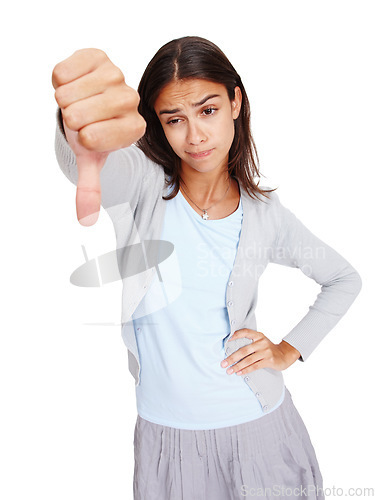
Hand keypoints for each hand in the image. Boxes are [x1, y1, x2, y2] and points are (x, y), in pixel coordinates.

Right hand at [52, 48, 145, 225]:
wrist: (89, 101)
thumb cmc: (92, 130)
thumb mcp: (91, 160)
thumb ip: (90, 188)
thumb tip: (85, 221)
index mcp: (134, 128)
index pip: (90, 138)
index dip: (81, 138)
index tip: (89, 135)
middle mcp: (131, 100)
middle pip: (76, 116)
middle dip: (70, 119)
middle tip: (81, 117)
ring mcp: (116, 75)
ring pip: (68, 94)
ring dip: (65, 100)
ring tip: (79, 101)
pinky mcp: (98, 56)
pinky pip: (62, 72)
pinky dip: (60, 80)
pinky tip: (75, 84)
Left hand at [220, 328, 300, 375]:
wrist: (285, 355)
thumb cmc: (268, 349)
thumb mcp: (261, 341)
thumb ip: (250, 343)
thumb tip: (232, 348)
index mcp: (259, 336)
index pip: (245, 332)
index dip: (236, 335)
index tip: (227, 340)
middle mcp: (262, 342)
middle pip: (244, 350)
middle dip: (232, 358)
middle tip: (223, 363)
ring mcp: (266, 352)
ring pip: (248, 360)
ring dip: (237, 366)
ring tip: (229, 371)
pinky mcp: (269, 360)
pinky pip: (255, 366)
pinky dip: (246, 370)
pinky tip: (239, 373)